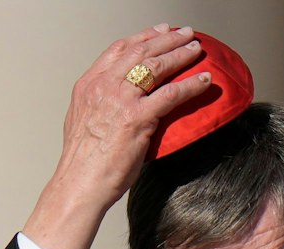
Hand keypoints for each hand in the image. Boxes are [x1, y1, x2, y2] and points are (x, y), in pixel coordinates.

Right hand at [22, 25, 216, 248]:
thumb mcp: (82, 122)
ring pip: (156, 66)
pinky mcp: (137, 118)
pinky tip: (204, 80)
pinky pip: (171, 94)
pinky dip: (191, 84)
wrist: (79, 182)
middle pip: (140, 51)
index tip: (159, 31)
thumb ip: (100, 105)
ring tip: (196, 49)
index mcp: (89, 85)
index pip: (119, 50)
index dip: (142, 37)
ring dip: (180, 54)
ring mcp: (120, 100)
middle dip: (166, 39)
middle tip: (185, 33)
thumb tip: (117, 106)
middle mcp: (104, 86)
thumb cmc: (83, 162)